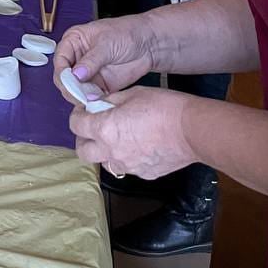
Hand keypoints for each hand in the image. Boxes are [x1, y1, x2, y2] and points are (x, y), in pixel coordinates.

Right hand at [54, 15, 155, 98]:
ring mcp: (87, 73)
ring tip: (90, 99)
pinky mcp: (99, 86)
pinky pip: (89, 97)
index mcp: (73, 42)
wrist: (149, 44)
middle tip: (79, 95)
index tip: (69, 82)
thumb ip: (91, 60)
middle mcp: (77, 58)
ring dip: (80, 96)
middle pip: (64, 78)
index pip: (60, 60)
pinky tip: (97, 102)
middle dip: (70, 88)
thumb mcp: (106, 43)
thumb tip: (76, 74)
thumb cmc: (127, 33)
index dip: (62, 73)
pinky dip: (91, 101)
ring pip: (75, 90)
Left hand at [69, 86, 195, 178]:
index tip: (84, 110)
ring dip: (104, 151)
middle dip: (83, 139)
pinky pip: (126, 167)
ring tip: (116, 138)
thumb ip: (110, 101)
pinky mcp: (143, 174)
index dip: (77, 115)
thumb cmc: (163, 107)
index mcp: (105, 128)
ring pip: (104, 163)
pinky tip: (138, 146)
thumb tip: (98, 104)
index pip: (76, 126)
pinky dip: (125, 158)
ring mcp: (128, 166)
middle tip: (93, 127)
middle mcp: (111, 151)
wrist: (191, 130)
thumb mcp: (132, 93)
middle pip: (83, 151)